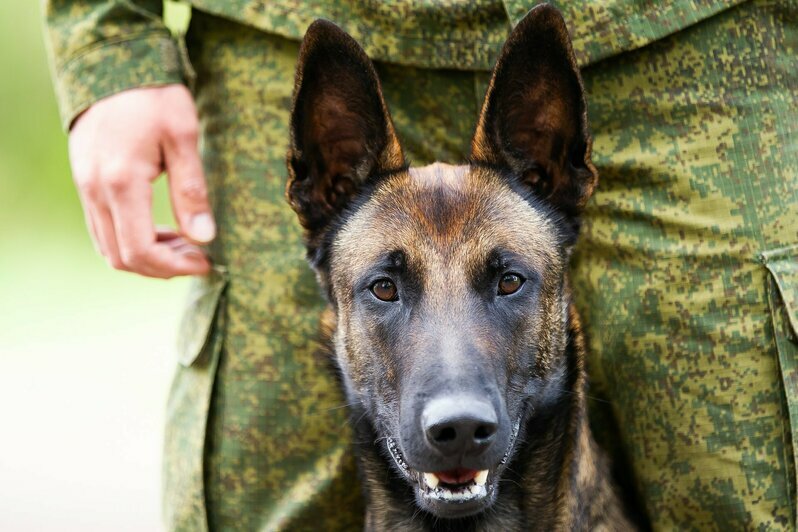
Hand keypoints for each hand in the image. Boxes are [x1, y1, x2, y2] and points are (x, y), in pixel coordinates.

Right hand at [69, 84, 214, 278]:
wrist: (112, 63)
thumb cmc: (154, 96)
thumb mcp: (183, 136)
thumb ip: (191, 190)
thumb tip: (204, 238)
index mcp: (121, 183)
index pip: (141, 251)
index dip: (175, 267)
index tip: (205, 261)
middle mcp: (96, 191)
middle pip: (123, 258)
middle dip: (163, 267)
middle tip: (198, 255)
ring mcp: (86, 188)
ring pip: (109, 247)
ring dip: (147, 255)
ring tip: (184, 243)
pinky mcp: (86, 182)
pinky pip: (103, 229)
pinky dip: (131, 240)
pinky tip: (161, 228)